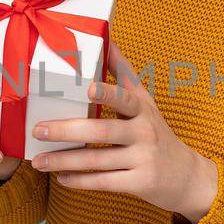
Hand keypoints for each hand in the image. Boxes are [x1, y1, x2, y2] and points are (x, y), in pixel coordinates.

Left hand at [30, 39, 218, 223]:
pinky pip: (104, 182)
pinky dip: (79, 181)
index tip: (88, 88)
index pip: (124, 98)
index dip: (107, 93)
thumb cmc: (156, 133)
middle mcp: (144, 132)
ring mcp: (143, 159)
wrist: (185, 175)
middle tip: (39, 130)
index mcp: (142, 109)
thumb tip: (107, 39)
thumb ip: (124, 74)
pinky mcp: (140, 183)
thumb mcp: (145, 103)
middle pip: (102, 130)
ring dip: (64, 160)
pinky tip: (60, 178)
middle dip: (67, 131)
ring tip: (38, 161)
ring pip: (97, 159)